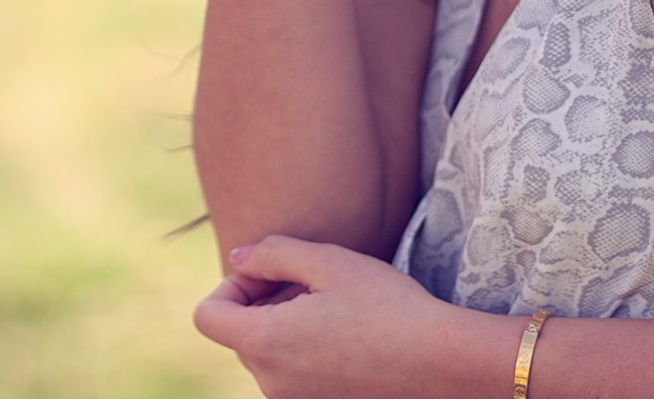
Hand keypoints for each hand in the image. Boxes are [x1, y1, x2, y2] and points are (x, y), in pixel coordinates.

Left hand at [191, 234, 456, 397]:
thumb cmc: (388, 308)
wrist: (445, 365)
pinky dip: (307, 354)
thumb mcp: (329, 262)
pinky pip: (294, 378)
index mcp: (265, 345)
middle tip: (313, 284)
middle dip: (265, 303)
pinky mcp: (321, 410)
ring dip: (288, 328)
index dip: (231, 287)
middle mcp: (271, 384)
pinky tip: (348, 337)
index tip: (270, 276)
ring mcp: (296, 403)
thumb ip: (272, 254)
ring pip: (270, 356)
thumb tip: (239, 259)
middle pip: (240, 336)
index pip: (208, 317)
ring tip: (336, 309)